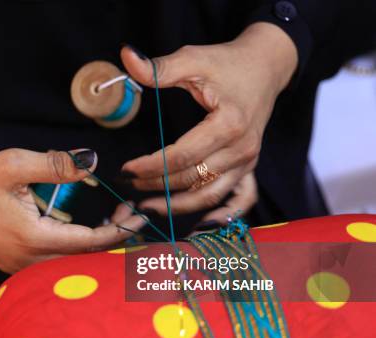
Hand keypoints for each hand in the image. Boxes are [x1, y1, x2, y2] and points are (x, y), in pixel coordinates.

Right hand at [0, 139, 146, 272]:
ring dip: (96, 246)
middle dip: (113, 240)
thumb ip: (55, 163)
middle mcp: (27, 260)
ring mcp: (19, 267)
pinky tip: (84, 232)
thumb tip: (92, 161)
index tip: (137, 216)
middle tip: (130, 215)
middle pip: (84, 261)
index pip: (88, 242)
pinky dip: (76, 251)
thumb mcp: (12, 163)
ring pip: (70, 266)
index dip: (117, 230)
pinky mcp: (14, 265)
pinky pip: (54, 265)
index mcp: (31, 237)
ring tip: (114, 221)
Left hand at [120, 22, 296, 219]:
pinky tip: (202, 226)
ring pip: (210, 195)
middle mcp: (242, 149)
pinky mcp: (250, 166)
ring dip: (178, 206)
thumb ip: (159, 67)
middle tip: (129, 186)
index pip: (182, 156)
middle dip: (157, 186)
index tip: (126, 169)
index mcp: (228, 124)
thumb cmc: (228, 63)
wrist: (266, 66)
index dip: (151, 166)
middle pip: (192, 179)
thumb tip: (127, 56)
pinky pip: (241, 200)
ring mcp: (248, 161)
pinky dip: (223, 216)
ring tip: (148, 207)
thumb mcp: (193, 59)